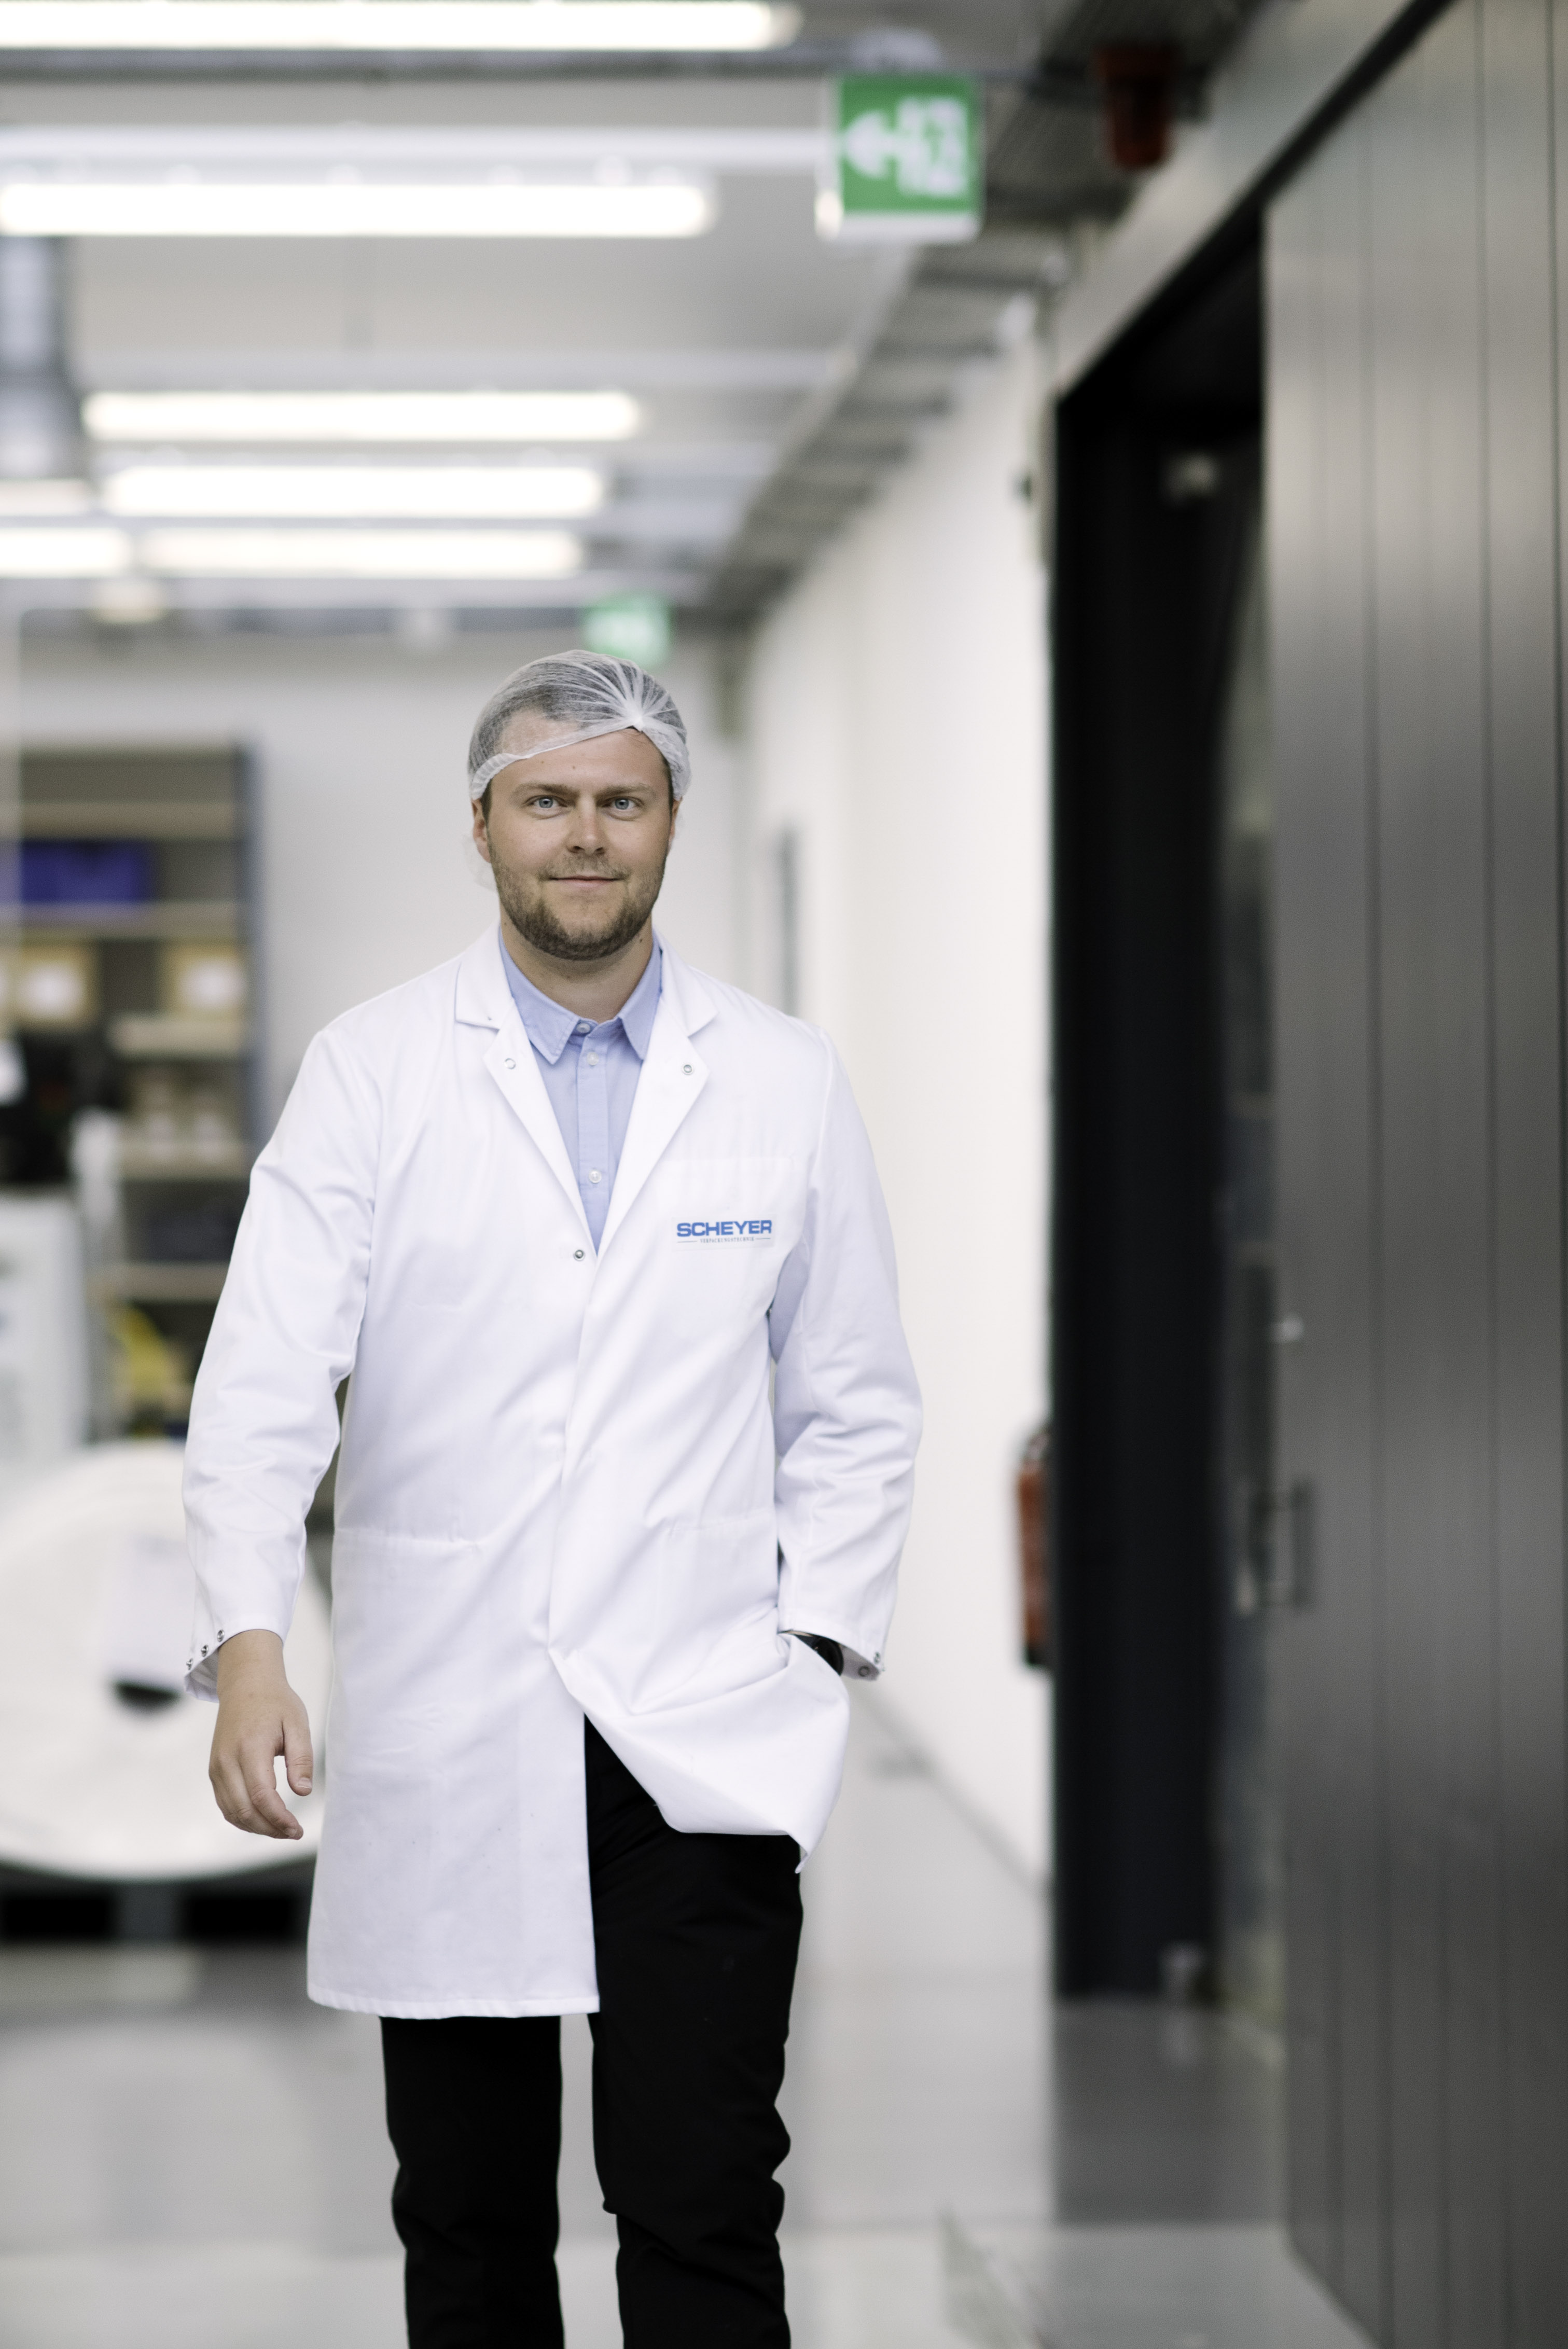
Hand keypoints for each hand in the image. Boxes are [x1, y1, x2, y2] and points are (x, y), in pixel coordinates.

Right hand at [209, 1630, 312, 1839]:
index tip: (297, 1829)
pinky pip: (225, 1804)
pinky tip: (264, 1819)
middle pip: (244, 1810)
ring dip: (256, 1827)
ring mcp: (216, 1767)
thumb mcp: (298, 1723)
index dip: (279, 1819)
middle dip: (270, 1829)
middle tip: (293, 1833)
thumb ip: (301, 1759)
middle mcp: (226, 1760)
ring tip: (282, 1829)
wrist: (245, 1684)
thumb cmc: (275, 1703)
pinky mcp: (214, 1770)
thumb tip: (303, 1792)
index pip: (261, 1796)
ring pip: (231, 1812)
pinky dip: (243, 1818)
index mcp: (249, 1747)